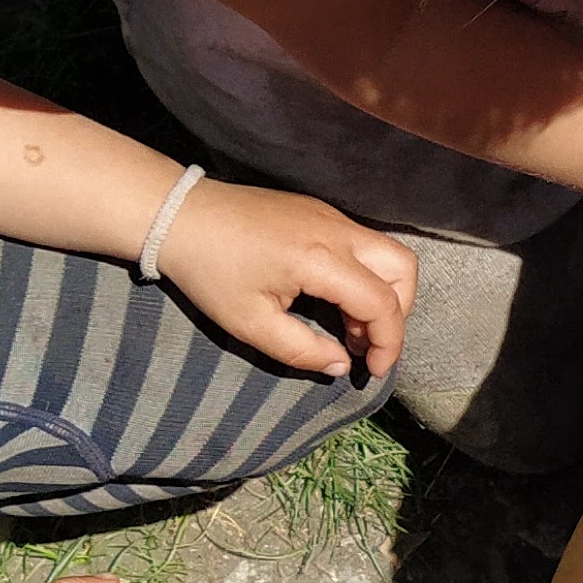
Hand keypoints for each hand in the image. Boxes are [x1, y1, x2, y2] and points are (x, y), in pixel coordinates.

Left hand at [154, 177, 417, 378]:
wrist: (179, 215)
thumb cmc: (210, 271)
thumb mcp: (249, 324)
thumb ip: (302, 351)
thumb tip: (341, 365)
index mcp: (321, 259)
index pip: (382, 302)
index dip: (389, 343)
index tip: (373, 371)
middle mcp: (336, 230)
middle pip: (403, 267)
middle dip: (398, 312)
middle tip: (367, 342)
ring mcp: (330, 215)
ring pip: (387, 252)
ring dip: (382, 293)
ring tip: (349, 325)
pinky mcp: (319, 211)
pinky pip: (362, 244)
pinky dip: (363, 276)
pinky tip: (331, 299)